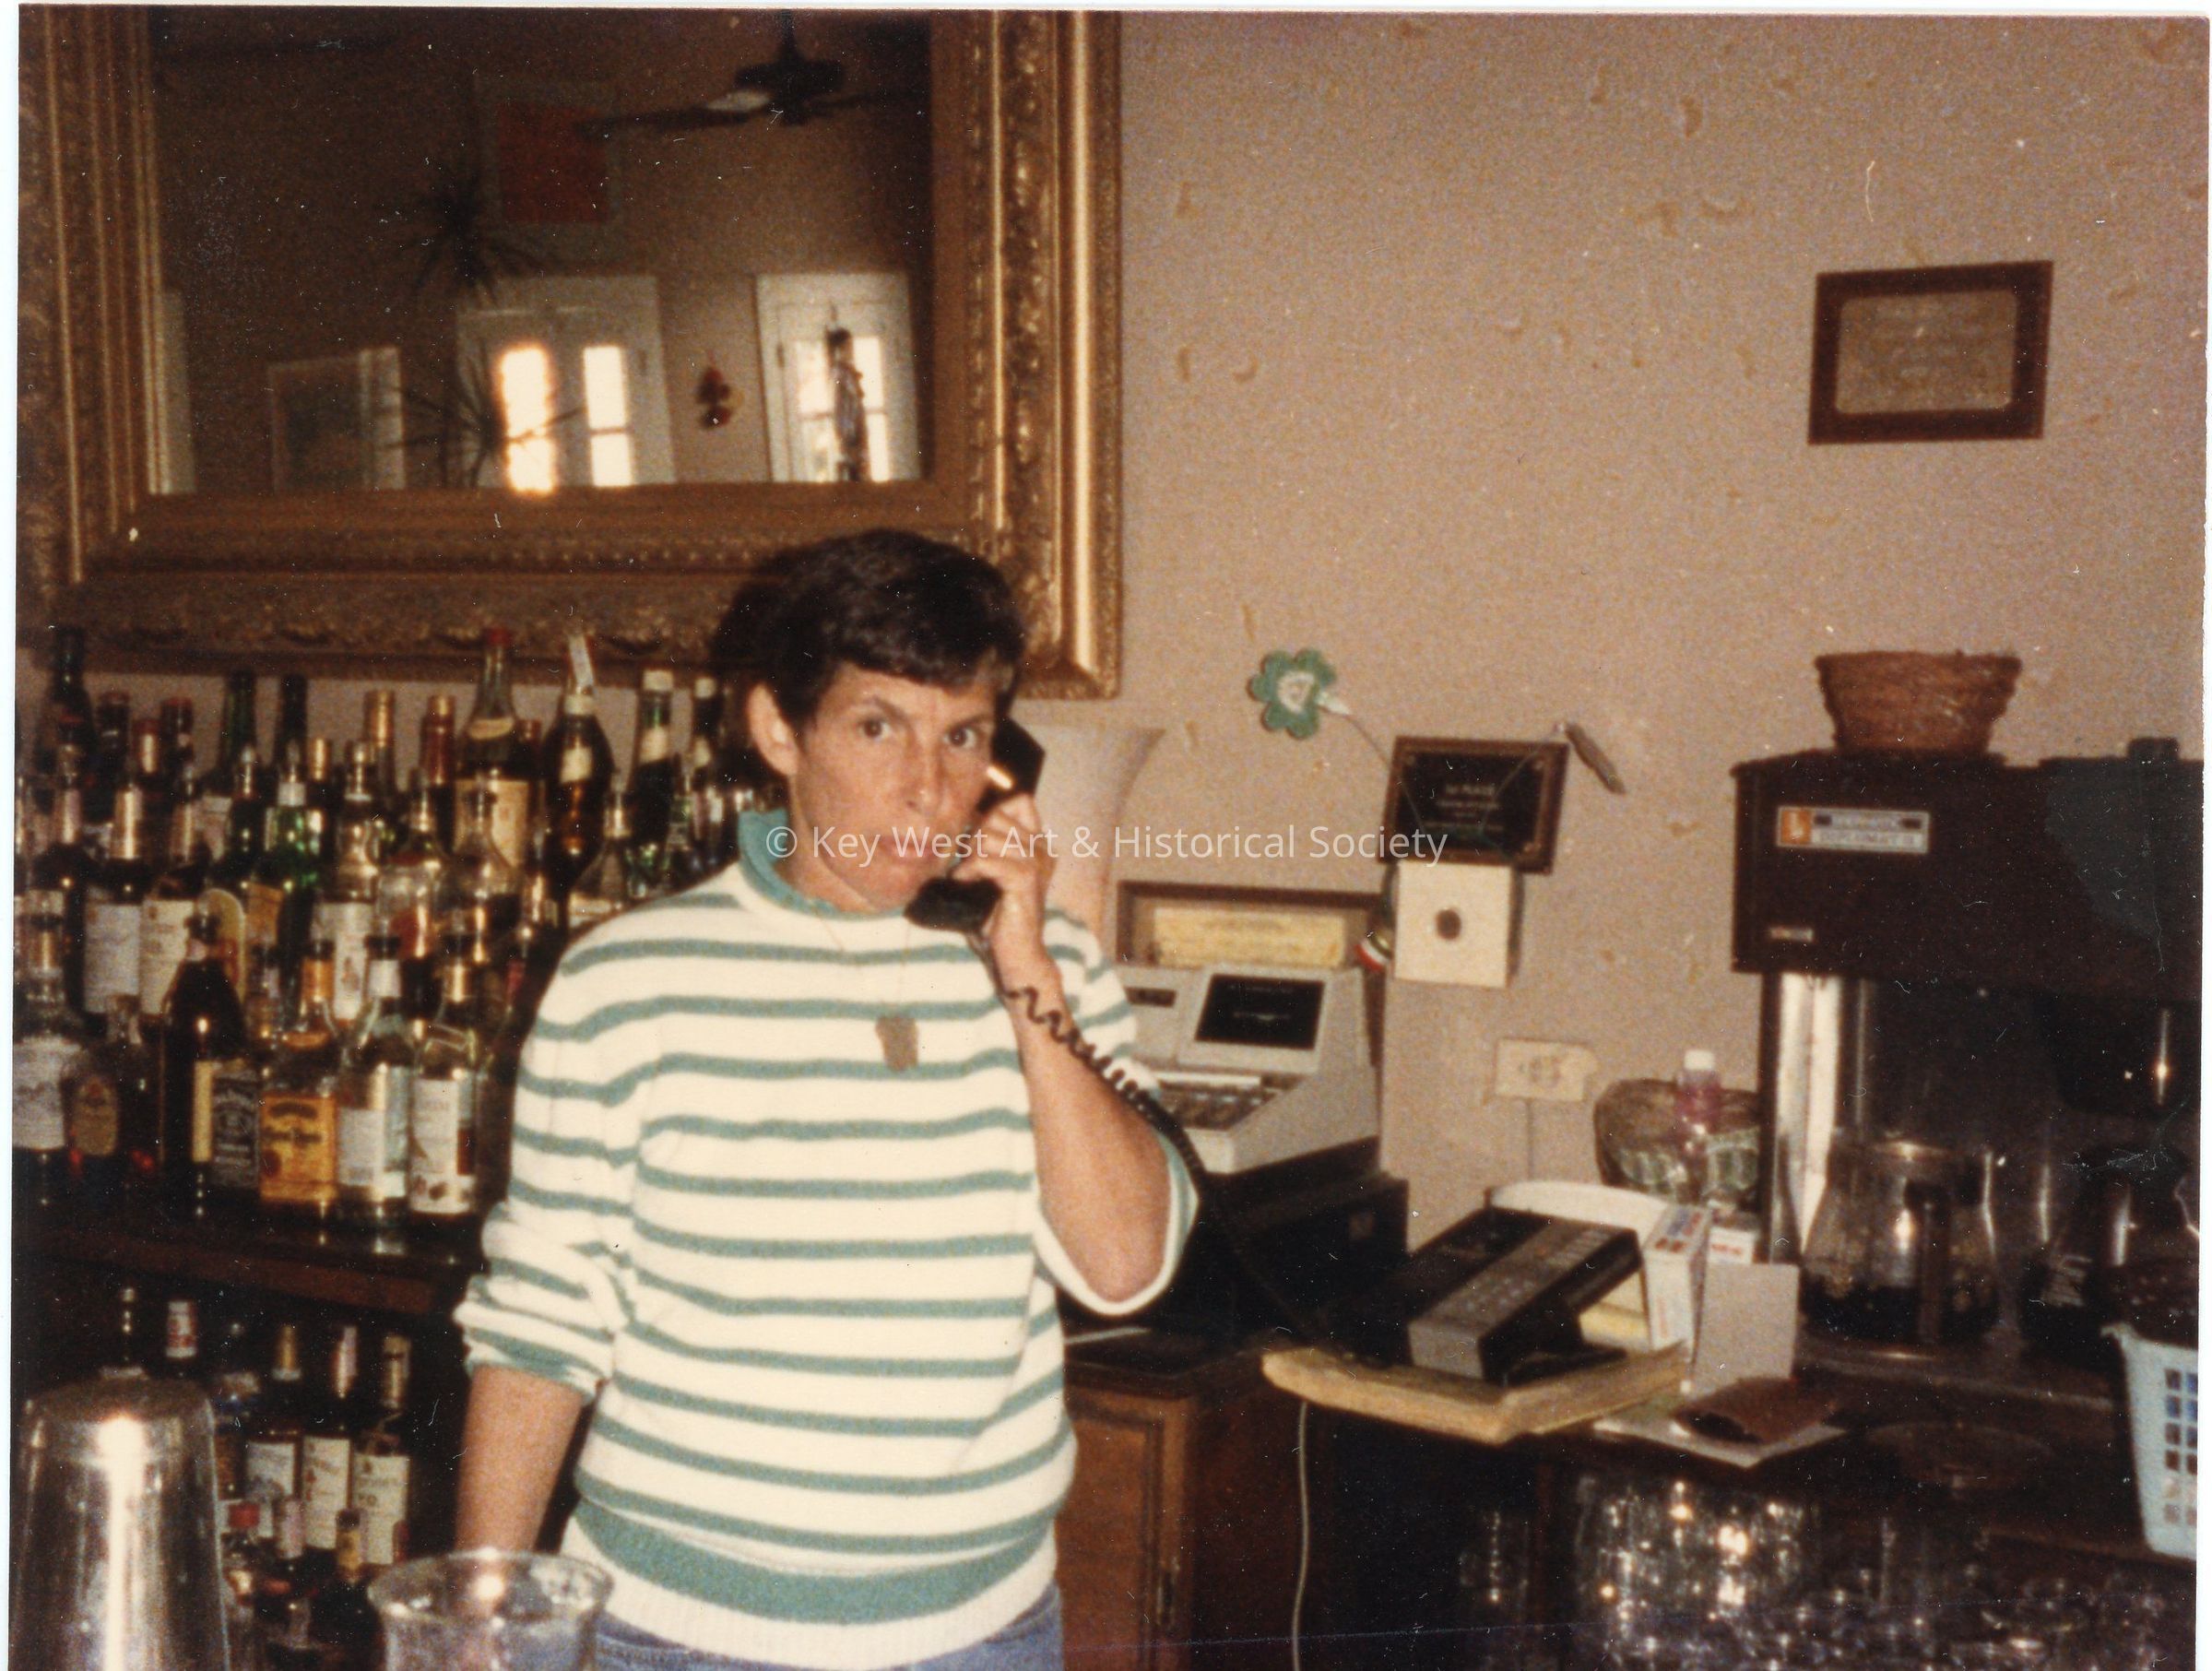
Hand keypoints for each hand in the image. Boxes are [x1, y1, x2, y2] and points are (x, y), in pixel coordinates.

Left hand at [953, 792, 1058, 989]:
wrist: (1019, 953)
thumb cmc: (1002, 915)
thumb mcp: (998, 872)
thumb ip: (991, 845)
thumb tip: (970, 815)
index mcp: (1040, 845)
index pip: (1021, 802)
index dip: (994, 813)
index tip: (979, 840)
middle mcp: (1042, 850)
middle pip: (999, 815)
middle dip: (976, 835)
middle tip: (969, 862)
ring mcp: (1036, 864)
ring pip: (989, 836)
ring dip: (970, 854)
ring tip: (967, 875)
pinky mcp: (1024, 880)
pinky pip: (986, 860)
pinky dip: (970, 870)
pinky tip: (965, 882)